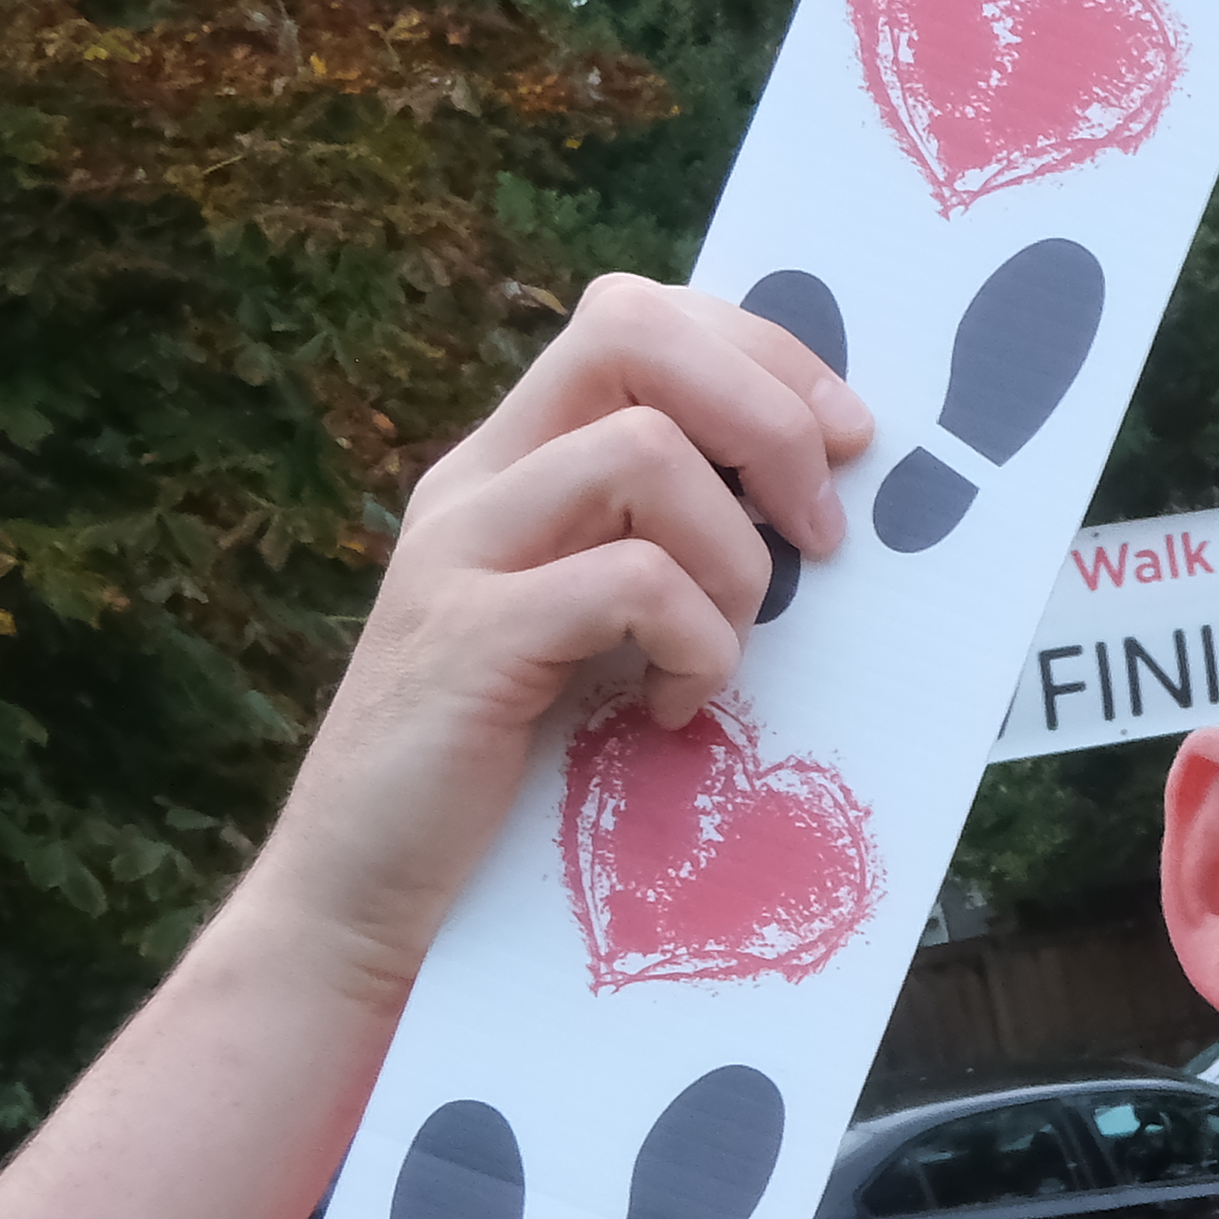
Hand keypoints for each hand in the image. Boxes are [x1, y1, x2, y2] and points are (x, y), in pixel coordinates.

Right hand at [235, 278, 870, 997]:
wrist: (372, 901)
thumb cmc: (516, 776)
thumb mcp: (601, 633)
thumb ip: (667, 550)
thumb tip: (825, 505)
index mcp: (514, 465)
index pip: (637, 318)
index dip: (764, 355)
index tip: (847, 442)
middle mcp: (478, 484)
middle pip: (631, 331)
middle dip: (765, 415)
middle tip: (820, 532)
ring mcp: (461, 554)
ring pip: (645, 450)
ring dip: (734, 560)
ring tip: (722, 656)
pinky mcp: (466, 638)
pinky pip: (628, 580)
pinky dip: (694, 644)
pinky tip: (673, 711)